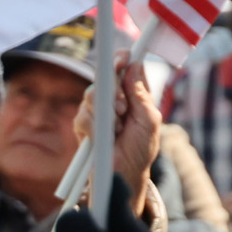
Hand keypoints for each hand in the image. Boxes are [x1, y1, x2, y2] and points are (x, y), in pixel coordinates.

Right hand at [73, 50, 161, 218]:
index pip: (123, 69)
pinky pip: (83, 116)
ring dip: (106, 113)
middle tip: (123, 109)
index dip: (120, 60)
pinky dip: (95, 127)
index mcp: (131, 95)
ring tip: (117, 130)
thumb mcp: (149, 121)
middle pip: (104, 78)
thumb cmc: (141, 149)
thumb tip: (135, 65)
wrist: (125, 174)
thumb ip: (141, 94)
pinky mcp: (82, 124)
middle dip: (113, 91)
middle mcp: (112, 99)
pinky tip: (106, 138)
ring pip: (91, 95)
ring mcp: (95, 110)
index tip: (122, 57)